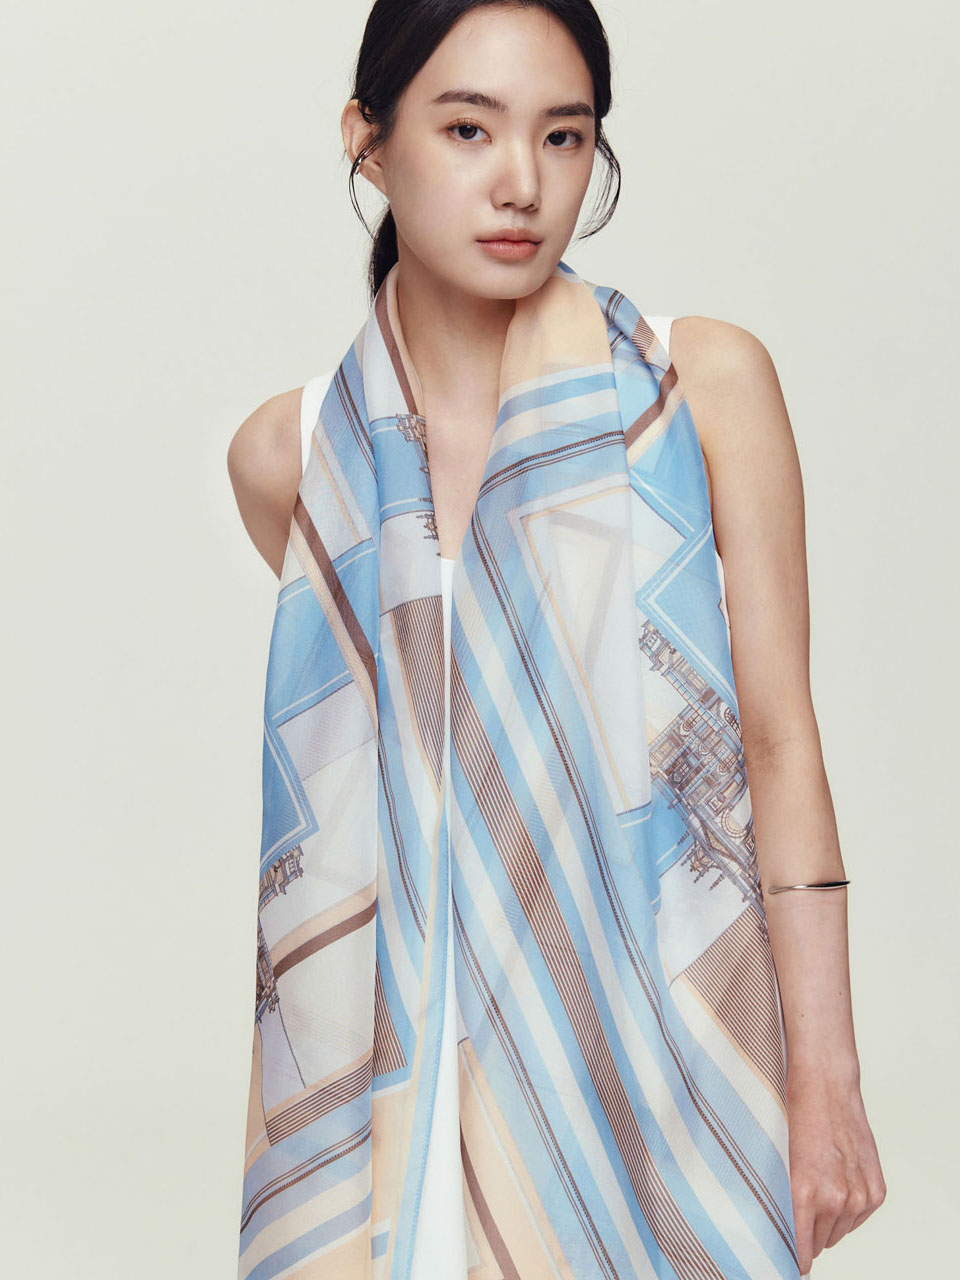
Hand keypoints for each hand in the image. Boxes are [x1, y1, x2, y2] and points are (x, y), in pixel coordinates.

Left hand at [785, 1061, 885, 1273]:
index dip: (793, 1256)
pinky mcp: (876, 1191)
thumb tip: (783, 1230)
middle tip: (799, 1213)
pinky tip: (837, 1184)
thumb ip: (783, 1199)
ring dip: (829, 1221)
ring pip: (839, 1232)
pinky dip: (849, 1209)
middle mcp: (836, 1200)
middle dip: (809, 1233)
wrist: (826, 1087)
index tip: (789, 1260)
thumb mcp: (780, 1161)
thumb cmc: (796, 1117)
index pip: (800, 1248)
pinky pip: (859, 1218)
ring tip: (818, 1189)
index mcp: (805, 1194)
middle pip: (819, 1243)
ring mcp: (859, 1197)